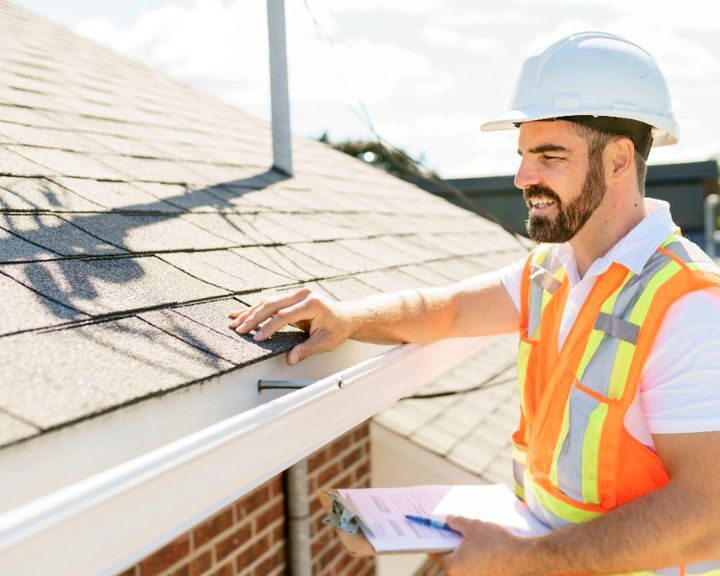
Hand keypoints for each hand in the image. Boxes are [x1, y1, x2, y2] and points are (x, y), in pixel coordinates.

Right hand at [228, 288, 351, 364]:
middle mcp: (303, 295)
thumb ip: (306, 349)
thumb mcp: (325, 342)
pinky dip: (255, 309)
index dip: (269, 327)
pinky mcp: (291, 297)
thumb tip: (290, 359)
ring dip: (250, 313)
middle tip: (238, 329)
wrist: (345, 317)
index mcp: (312, 304)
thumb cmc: (337, 329)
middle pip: (272, 305)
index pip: (285, 315)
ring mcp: (296, 294)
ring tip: (234, 323)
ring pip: (268, 302)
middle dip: (253, 318)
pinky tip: (241, 314)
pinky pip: (270, 302)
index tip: (258, 338)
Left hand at [433, 516, 528, 575]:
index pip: (436, 553)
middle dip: (452, 544)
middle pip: (450, 559)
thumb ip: (456, 522)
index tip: (435, 531)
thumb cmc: (496, 543)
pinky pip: (476, 568)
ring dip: (466, 551)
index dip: (436, 539)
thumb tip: (448, 520)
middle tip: (453, 529)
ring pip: (465, 564)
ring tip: (472, 536)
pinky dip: (477, 558)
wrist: (525, 559)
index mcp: (453, 567)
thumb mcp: (473, 526)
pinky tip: (484, 547)